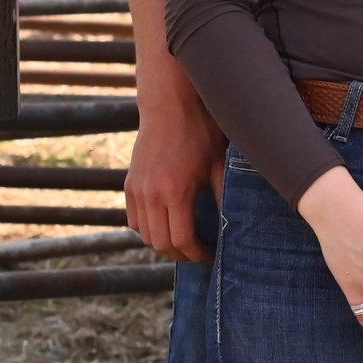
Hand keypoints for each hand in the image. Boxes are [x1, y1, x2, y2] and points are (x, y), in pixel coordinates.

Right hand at [124, 88, 225, 263]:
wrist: (168, 107)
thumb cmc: (199, 132)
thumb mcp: (218, 163)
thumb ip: (224, 195)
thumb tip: (234, 222)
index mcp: (175, 192)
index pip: (182, 239)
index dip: (196, 253)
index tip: (210, 255)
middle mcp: (151, 195)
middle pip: (160, 243)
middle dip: (180, 254)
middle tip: (198, 253)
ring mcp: (136, 190)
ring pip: (144, 234)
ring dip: (163, 243)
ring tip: (184, 241)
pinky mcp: (129, 185)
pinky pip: (133, 220)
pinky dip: (147, 230)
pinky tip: (165, 226)